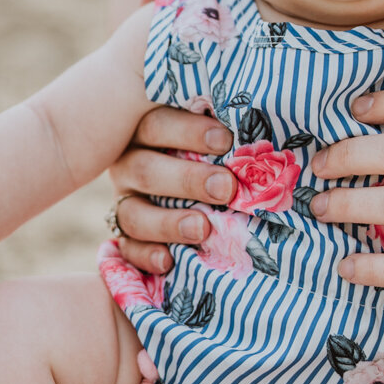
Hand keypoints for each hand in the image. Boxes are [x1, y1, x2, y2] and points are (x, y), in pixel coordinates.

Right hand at [107, 106, 235, 273]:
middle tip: (225, 187)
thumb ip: (223, 130)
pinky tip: (168, 261)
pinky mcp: (126, 234)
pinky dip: (146, 256)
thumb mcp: (214, 132)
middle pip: (145, 169)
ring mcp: (126, 200)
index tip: (225, 140)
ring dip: (168, 222)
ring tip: (202, 228)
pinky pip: (127, 248)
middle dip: (187, 180)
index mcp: (147, 129)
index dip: (189, 132)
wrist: (196, 183)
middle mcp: (131, 163)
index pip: (158, 123)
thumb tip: (257, 125)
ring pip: (133, 213)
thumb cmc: (215, 148)